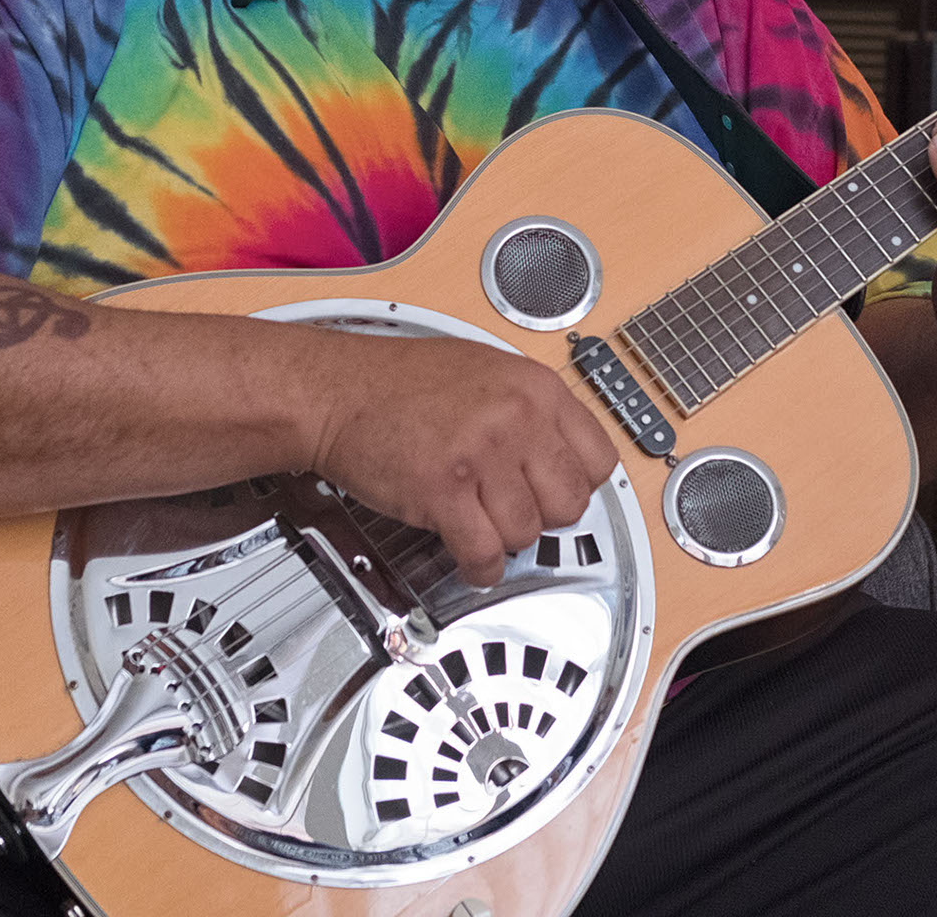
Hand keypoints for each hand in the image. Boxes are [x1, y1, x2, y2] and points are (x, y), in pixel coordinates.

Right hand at [306, 334, 619, 586]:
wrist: (337, 391)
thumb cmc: (400, 381)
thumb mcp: (487, 370)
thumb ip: (531, 409)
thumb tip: (563, 451)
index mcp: (534, 388)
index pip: (599, 459)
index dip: (578, 484)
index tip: (559, 491)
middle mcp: (515, 419)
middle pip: (570, 503)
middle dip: (544, 516)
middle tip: (516, 509)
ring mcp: (481, 456)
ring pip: (527, 532)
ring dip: (504, 538)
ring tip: (482, 522)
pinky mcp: (443, 492)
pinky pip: (484, 553)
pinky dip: (480, 566)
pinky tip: (471, 555)